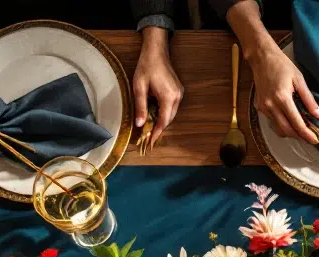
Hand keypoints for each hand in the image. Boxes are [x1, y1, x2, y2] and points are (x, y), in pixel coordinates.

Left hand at [133, 26, 184, 147]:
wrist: (156, 51)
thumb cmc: (146, 66)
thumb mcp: (139, 87)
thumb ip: (140, 107)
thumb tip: (140, 124)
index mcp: (168, 97)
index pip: (164, 121)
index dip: (157, 133)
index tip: (151, 142)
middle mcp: (177, 97)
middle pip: (169, 119)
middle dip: (159, 128)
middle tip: (148, 136)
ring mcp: (179, 93)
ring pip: (171, 114)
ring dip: (161, 120)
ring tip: (150, 125)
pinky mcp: (178, 91)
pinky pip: (172, 107)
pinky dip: (164, 112)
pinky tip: (155, 113)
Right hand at [247, 41, 318, 143]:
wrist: (261, 58)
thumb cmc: (282, 65)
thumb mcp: (299, 80)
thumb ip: (309, 100)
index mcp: (282, 99)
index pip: (297, 123)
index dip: (307, 134)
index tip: (315, 140)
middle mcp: (271, 106)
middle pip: (286, 131)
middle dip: (299, 136)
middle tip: (310, 137)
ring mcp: (263, 108)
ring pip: (278, 129)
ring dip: (290, 132)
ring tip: (301, 129)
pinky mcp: (259, 108)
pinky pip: (272, 122)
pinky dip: (281, 125)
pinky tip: (289, 120)